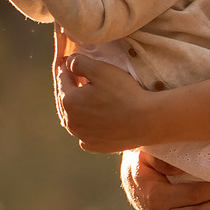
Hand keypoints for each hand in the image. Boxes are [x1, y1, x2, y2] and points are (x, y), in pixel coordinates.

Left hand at [53, 49, 175, 149]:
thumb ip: (79, 63)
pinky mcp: (95, 146)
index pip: (63, 80)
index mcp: (69, 102)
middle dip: (71, 88)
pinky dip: (87, 126)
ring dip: (78, 108)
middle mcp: (71, 122)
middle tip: (78, 79)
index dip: (68, 69)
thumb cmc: (123, 93)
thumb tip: (68, 63)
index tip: (71, 63)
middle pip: (66, 100)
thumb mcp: (100, 69)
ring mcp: (82, 136)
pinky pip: (86, 134)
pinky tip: (94, 121)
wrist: (146, 121)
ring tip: (86, 98)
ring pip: (75, 118)